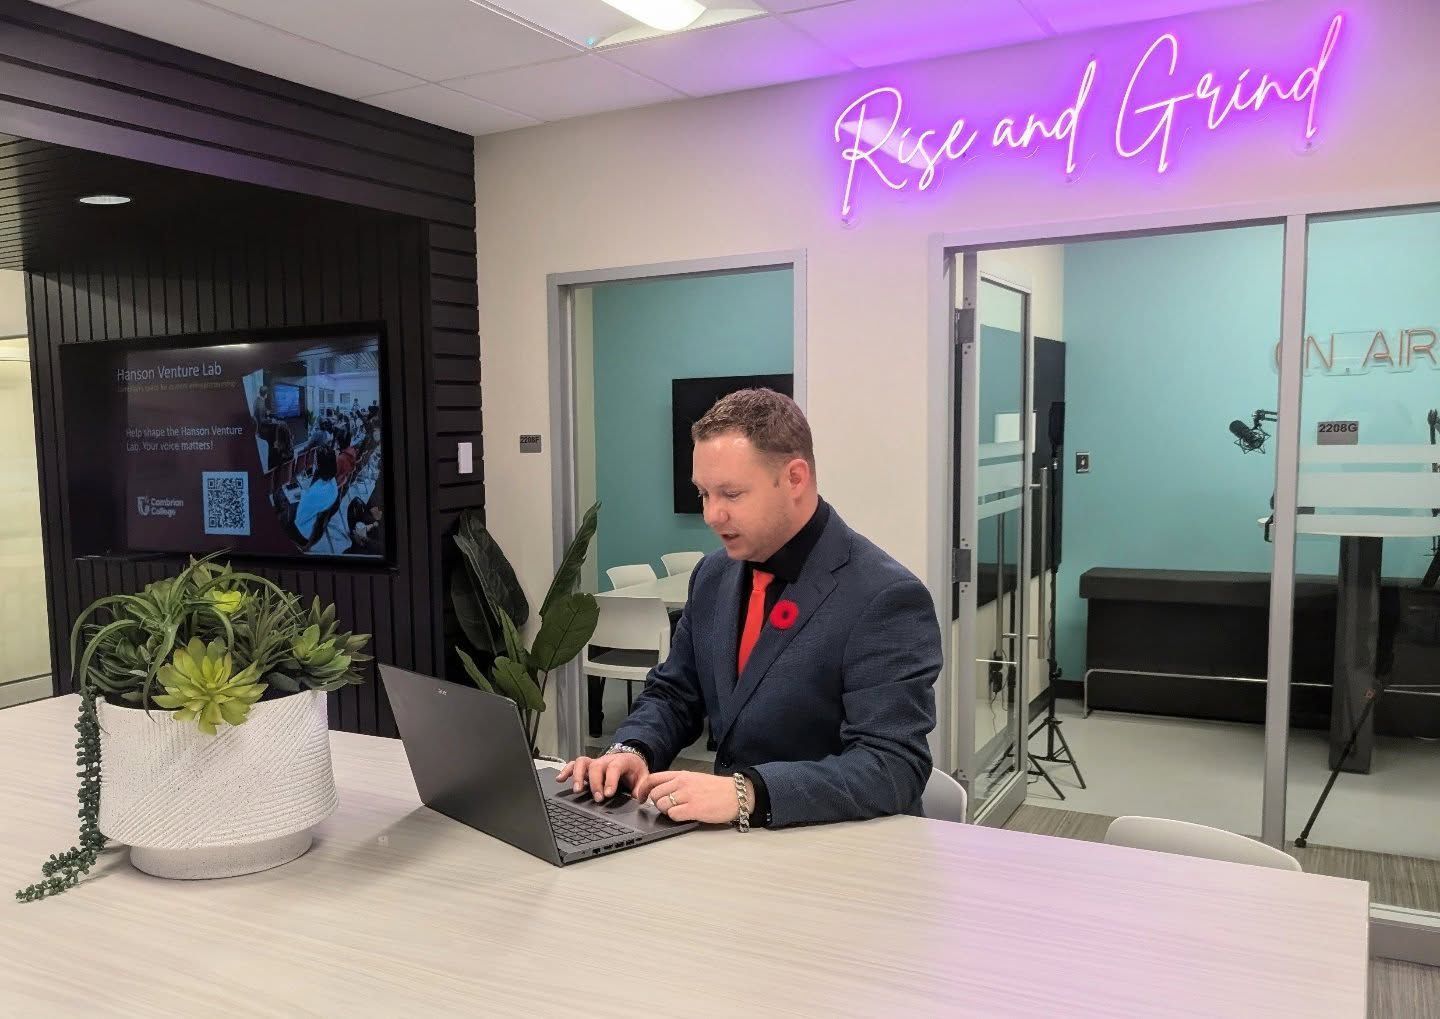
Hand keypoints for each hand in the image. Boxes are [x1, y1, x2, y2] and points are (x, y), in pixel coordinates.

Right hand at [555, 752, 648, 800]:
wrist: (630, 759)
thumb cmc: (634, 770)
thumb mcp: (643, 777)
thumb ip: (642, 788)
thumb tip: (640, 799)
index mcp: (621, 761)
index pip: (614, 768)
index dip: (610, 780)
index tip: (608, 794)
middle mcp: (605, 760)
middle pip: (596, 766)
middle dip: (595, 783)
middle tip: (597, 799)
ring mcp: (594, 762)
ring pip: (582, 763)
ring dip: (577, 776)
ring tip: (576, 790)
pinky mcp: (587, 766)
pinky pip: (574, 765)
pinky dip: (566, 771)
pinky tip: (560, 780)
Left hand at [634, 771, 753, 824]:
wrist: (736, 794)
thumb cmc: (717, 788)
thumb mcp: (695, 778)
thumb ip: (678, 782)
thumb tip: (661, 791)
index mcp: (682, 775)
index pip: (653, 779)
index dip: (643, 789)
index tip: (641, 797)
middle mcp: (682, 783)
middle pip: (655, 794)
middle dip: (657, 803)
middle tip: (667, 807)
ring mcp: (687, 796)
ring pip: (662, 805)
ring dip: (666, 811)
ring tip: (678, 811)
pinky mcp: (693, 809)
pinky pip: (673, 815)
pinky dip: (675, 818)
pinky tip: (685, 816)